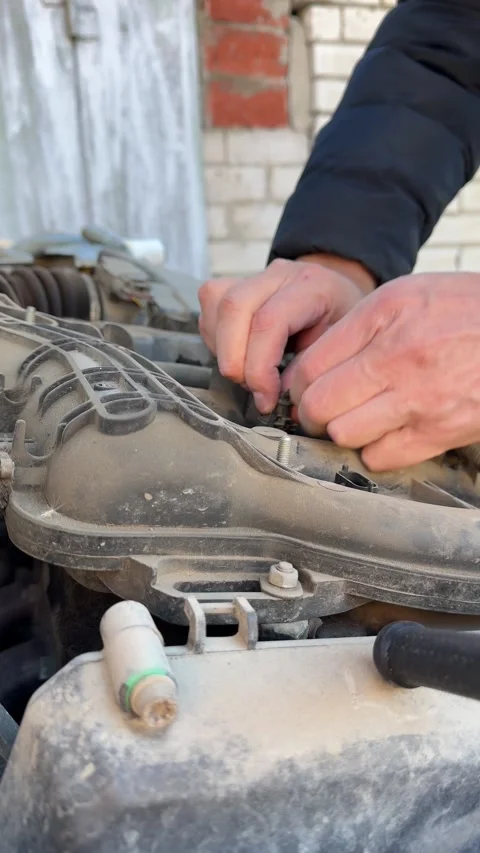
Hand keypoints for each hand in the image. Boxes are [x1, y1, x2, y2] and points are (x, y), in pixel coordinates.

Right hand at [199, 254, 373, 412]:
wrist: (339, 297)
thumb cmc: (341, 323)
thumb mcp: (338, 349)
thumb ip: (307, 371)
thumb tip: (278, 400)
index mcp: (312, 287)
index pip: (270, 321)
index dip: (259, 367)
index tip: (266, 398)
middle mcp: (279, 275)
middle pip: (234, 307)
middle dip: (233, 359)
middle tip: (250, 389)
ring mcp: (254, 276)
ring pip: (216, 303)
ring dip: (222, 349)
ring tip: (245, 373)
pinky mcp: (235, 284)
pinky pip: (211, 306)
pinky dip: (215, 339)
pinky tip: (236, 355)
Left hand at [287, 273, 479, 470]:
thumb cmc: (465, 310)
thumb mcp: (406, 295)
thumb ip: (357, 327)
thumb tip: (310, 367)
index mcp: (383, 318)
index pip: (310, 366)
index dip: (296, 385)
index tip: (302, 390)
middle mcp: (396, 358)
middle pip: (319, 405)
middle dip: (312, 412)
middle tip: (321, 410)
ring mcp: (419, 399)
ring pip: (344, 434)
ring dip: (342, 431)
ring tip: (355, 419)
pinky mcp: (440, 432)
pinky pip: (381, 457)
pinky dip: (375, 450)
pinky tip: (385, 432)